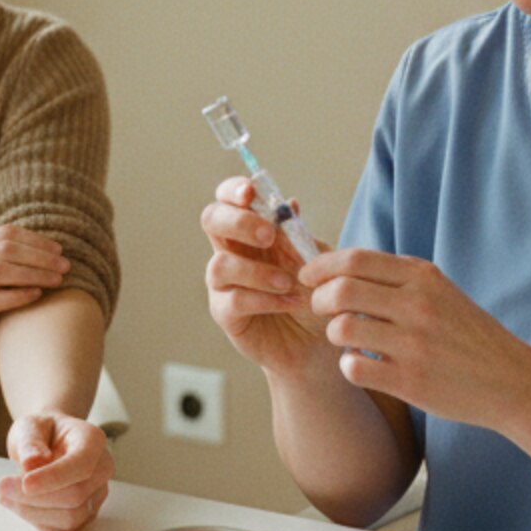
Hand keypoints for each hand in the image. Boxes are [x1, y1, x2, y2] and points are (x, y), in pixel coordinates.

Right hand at [0, 228, 68, 371]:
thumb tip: (28, 258)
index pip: (5, 234)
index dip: (36, 239)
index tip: (58, 249)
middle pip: (7, 248)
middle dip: (42, 255)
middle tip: (66, 264)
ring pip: (2, 270)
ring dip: (35, 272)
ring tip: (58, 279)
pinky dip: (18, 295)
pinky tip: (37, 296)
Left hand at [0, 413, 112, 530]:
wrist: (47, 442)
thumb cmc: (41, 432)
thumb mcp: (29, 426)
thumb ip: (30, 441)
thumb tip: (32, 462)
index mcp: (93, 440)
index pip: (81, 464)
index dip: (54, 478)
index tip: (25, 483)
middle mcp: (102, 468)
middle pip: (75, 496)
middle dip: (34, 497)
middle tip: (1, 487)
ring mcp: (96, 494)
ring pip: (70, 518)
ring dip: (32, 511)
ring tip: (5, 494)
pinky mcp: (84, 515)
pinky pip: (61, 529)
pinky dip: (35, 519)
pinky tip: (17, 503)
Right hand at [201, 176, 332, 377]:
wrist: (318, 341)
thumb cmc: (313, 293)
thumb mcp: (316, 259)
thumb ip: (300, 235)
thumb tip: (290, 204)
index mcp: (251, 230)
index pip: (228, 199)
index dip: (233, 190)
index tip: (251, 192)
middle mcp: (231, 251)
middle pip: (212, 220)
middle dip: (237, 222)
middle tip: (268, 236)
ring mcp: (224, 284)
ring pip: (219, 265)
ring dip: (256, 271)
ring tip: (288, 283)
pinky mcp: (226, 314)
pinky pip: (234, 300)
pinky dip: (264, 299)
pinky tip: (290, 302)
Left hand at [298, 247, 530, 425]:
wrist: (508, 379)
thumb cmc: (465, 333)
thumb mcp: (438, 291)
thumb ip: (394, 279)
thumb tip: (335, 266)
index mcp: (423, 277)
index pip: (356, 259)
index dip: (322, 266)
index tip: (307, 276)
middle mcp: (418, 306)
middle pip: (341, 290)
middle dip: (319, 299)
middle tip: (321, 309)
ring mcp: (414, 345)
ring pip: (341, 329)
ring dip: (334, 334)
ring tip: (348, 339)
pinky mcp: (410, 381)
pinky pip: (354, 367)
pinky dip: (349, 366)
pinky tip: (363, 365)